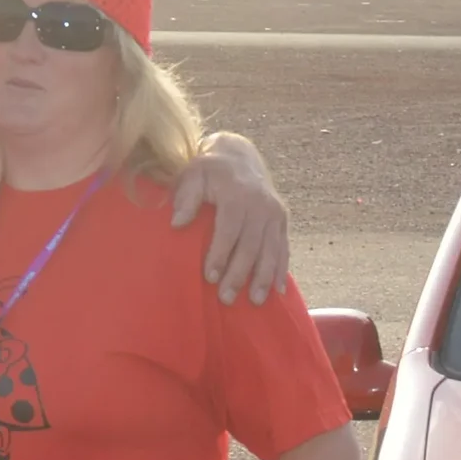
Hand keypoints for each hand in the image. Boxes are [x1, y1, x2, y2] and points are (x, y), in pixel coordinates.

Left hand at [170, 132, 289, 305]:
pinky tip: (278, 291)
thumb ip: (186, 197)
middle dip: (240, 274)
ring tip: (255, 302)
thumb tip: (176, 223)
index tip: (209, 276)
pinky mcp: (283, 220)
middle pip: (251, 244)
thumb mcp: (193, 174)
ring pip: (271, 250)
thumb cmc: (209, 169)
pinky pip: (284, 248)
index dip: (220, 253)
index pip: (230, 228)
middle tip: (227, 298)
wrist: (239, 157)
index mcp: (238, 193)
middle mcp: (261, 204)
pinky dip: (281, 270)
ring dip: (263, 278)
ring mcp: (275, 213)